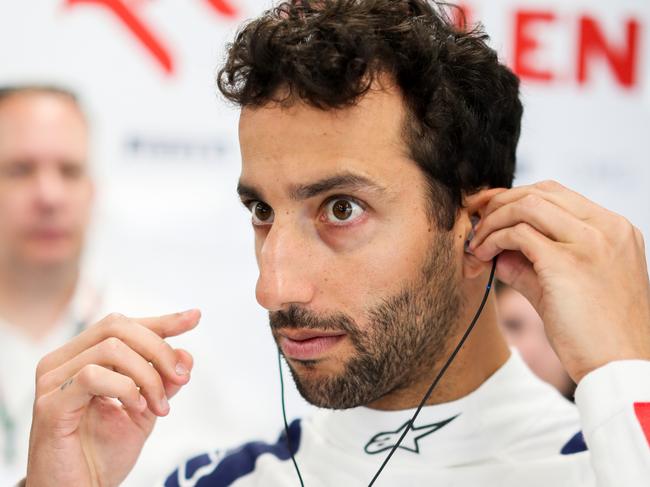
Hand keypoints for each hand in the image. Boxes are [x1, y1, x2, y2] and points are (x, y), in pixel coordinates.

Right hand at [25, 309, 200, 486]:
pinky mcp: (49, 404)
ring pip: (111, 349)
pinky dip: (126, 388)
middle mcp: (62, 362)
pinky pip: (93, 376)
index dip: (162, 321)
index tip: (195, 318)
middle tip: (181, 379)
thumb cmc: (102, 455)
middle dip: (160, 350)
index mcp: (81, 357)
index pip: (123, 325)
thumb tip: (186, 355)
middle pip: (118, 326)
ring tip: (159, 407)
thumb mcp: (144, 411)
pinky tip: (137, 408)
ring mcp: (52, 381)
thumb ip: (163, 382)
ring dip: (148, 376)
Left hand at [468, 181, 649, 382]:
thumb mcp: (565, 287)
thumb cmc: (595, 333)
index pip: (556, 194)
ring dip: (492, 221)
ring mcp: (591, 242)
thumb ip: (532, 263)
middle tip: (474, 222)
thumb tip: (496, 250)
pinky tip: (483, 256)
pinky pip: (518, 233)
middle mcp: (606, 228)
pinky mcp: (568, 262)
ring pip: (526, 205)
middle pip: (539, 192)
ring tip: (477, 244)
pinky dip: (493, 239)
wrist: (619, 369)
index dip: (515, 198)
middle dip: (498, 203)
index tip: (489, 213)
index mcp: (614, 229)